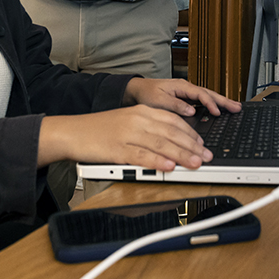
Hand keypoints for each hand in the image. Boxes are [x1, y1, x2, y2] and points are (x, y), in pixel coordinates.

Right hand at [38, 106, 213, 171]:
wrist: (72, 131)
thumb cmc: (100, 129)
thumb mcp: (128, 121)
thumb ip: (149, 129)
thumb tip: (173, 143)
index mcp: (142, 111)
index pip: (173, 120)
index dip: (191, 133)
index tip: (202, 144)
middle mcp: (137, 120)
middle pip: (171, 132)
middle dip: (192, 145)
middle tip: (206, 157)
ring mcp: (127, 134)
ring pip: (161, 144)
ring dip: (182, 154)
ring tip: (196, 163)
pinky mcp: (117, 149)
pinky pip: (141, 156)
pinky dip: (157, 161)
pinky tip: (169, 166)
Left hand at [124, 78, 241, 117]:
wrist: (137, 90)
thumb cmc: (146, 94)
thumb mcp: (158, 101)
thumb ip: (175, 105)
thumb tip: (192, 111)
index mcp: (181, 86)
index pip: (201, 94)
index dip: (210, 103)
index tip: (218, 113)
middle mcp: (186, 87)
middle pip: (209, 93)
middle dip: (224, 100)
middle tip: (237, 107)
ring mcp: (187, 92)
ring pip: (207, 96)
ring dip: (220, 102)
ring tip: (233, 108)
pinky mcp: (185, 97)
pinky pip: (202, 100)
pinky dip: (212, 104)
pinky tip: (218, 110)